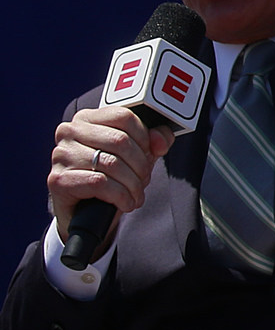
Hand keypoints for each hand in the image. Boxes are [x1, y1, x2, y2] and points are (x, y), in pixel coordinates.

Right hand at [50, 107, 175, 241]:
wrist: (81, 212)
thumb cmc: (110, 176)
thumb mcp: (136, 154)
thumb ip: (154, 140)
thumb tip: (161, 140)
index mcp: (87, 118)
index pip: (125, 116)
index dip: (144, 138)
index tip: (150, 154)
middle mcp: (69, 132)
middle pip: (120, 141)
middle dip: (141, 164)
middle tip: (144, 180)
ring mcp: (61, 155)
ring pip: (112, 164)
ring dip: (133, 184)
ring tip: (136, 195)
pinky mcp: (58, 179)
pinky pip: (99, 183)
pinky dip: (120, 196)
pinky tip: (126, 203)